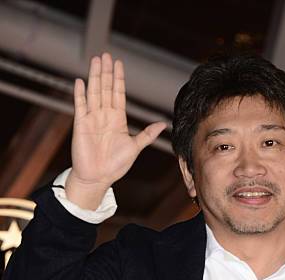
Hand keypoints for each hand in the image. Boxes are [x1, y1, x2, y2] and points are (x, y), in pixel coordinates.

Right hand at [66, 52, 165, 209]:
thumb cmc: (115, 166)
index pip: (118, 94)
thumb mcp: (135, 148)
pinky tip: (80, 81)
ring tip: (96, 61)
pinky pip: (80, 106)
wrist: (98, 178)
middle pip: (105, 89)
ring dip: (94, 77)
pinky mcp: (81, 125)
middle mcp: (105, 116)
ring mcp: (92, 119)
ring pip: (94, 93)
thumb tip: (163, 124)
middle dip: (106, 72)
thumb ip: (147, 134)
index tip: (119, 64)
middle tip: (106, 55)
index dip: (118, 79)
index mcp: (118, 120)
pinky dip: (79, 94)